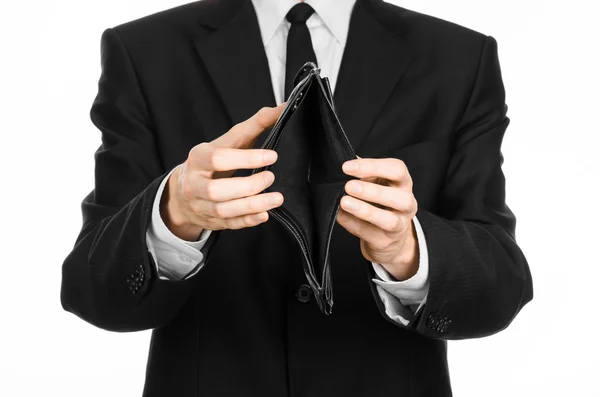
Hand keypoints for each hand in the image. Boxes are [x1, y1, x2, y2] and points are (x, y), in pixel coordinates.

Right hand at [161, 104, 285, 240]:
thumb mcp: (227, 141)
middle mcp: (195, 184)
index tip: (272, 156)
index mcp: (198, 158)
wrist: (185, 190)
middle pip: (216, 189)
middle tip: (271, 178)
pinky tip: (265, 214)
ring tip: (276, 198)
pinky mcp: (211, 221)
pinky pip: (229, 224)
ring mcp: (201, 205)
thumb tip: (282, 109)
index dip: (246, 158)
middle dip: (247, 185)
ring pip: (223, 210)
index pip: (218, 159)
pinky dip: (248, 221)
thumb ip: (254, 125)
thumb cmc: (212, 161)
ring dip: (252, 205)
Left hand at [337, 157, 418, 280]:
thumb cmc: (381, 203)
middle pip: (399, 197)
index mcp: (403, 184)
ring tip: (345, 202)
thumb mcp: (377, 184)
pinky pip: (368, 233)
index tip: (347, 167)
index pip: (396, 170)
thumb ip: (363, 174)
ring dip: (365, 210)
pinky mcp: (384, 242)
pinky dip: (352, 223)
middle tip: (349, 186)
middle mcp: (407, 204)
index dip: (372, 166)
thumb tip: (342, 163)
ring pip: (388, 220)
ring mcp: (399, 226)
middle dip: (373, 191)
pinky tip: (340, 215)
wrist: (390, 238)